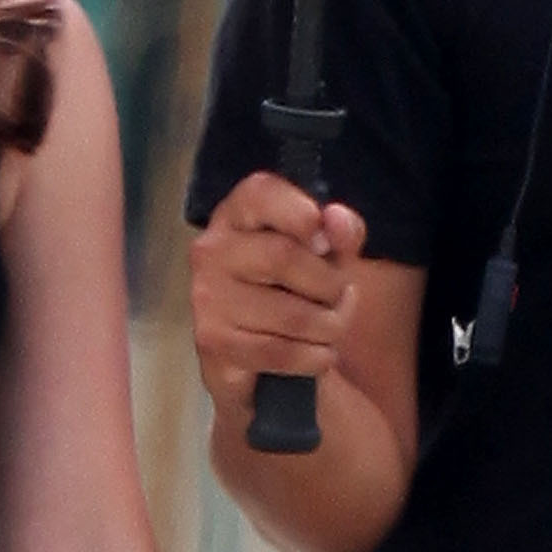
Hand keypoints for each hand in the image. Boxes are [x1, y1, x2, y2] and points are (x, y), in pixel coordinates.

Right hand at [189, 173, 364, 424]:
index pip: (261, 193)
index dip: (300, 213)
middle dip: (330, 285)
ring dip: (330, 327)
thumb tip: (338, 220)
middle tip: (344, 298)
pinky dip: (314, 358)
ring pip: (290, 313)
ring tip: (333, 328)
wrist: (265, 355)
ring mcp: (208, 297)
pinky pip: (279, 352)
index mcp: (240, 213)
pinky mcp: (212, 342)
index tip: (325, 242)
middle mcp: (213, 249)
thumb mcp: (329, 254)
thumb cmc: (300, 288)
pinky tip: (319, 355)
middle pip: (283, 256)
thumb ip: (342, 233)